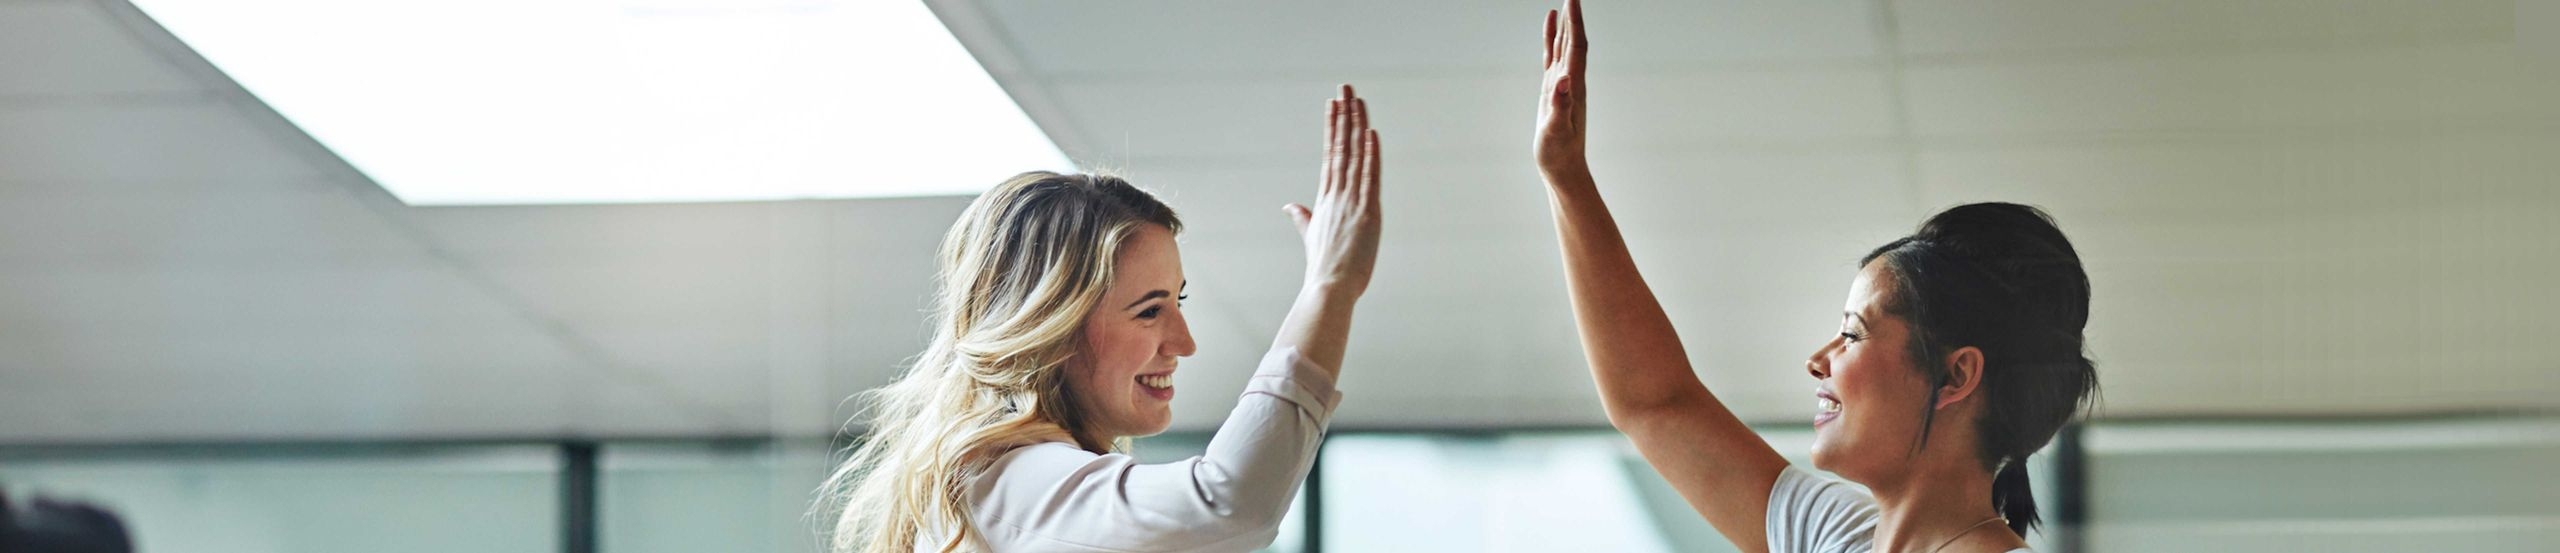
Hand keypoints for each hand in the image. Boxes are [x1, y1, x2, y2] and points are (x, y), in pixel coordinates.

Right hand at [1286, 85, 1382, 298]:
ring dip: (1356, 125)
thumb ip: (1302, 218)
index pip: (1330, 155)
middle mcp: (1336, 195)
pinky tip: (1370, 132)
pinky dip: (1370, 154)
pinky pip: (1369, 177)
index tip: (1333, 104)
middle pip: (1340, 147)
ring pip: (1355, 156)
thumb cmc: (1323, 269)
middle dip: (1343, 115)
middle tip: (1344, 87)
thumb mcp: (1311, 236)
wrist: (1328, 289)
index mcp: (1325, 200)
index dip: (1333, 128)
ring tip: (1356, 99)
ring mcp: (1351, 202)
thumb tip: (1289, 206)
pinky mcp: (1367, 213)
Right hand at [1534, 0, 1589, 176]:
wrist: (1563, 168)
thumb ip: (1562, 105)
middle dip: (1573, 16)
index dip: (1575, 22)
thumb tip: (1565, 79)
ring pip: (1564, 47)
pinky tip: (1549, 29)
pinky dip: (1551, 41)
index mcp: (1574, 87)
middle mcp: (1572, 81)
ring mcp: (1563, 85)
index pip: (1577, 47)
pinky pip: (1552, 58)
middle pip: (1574, 41)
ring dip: (1564, 24)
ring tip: (1562, 3)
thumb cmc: (1560, 153)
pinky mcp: (1553, 91)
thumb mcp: (1558, 130)